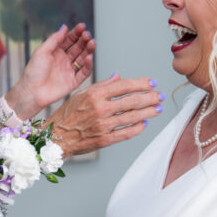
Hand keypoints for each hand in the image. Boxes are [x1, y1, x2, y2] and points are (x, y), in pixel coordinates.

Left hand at [7, 23, 95, 117]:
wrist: (32, 92)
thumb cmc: (33, 72)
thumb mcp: (42, 51)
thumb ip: (54, 39)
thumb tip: (64, 27)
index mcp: (56, 52)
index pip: (69, 40)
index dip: (76, 33)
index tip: (82, 26)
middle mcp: (64, 60)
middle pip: (78, 48)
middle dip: (84, 40)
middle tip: (88, 35)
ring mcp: (69, 71)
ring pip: (83, 58)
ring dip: (88, 50)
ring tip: (92, 43)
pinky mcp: (73, 82)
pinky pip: (84, 72)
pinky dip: (88, 65)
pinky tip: (89, 57)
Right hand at [47, 74, 163, 155]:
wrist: (56, 137)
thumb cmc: (67, 114)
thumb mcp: (81, 94)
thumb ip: (101, 85)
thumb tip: (118, 76)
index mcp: (95, 94)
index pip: (124, 86)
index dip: (141, 84)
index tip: (152, 83)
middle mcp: (100, 109)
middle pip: (132, 101)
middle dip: (150, 98)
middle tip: (160, 96)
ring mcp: (103, 125)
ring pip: (133, 117)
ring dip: (149, 112)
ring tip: (158, 108)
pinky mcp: (105, 139)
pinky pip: (127, 133)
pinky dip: (138, 128)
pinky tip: (144, 123)